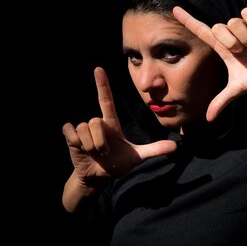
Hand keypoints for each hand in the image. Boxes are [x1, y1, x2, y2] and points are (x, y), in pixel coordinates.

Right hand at [63, 67, 176, 183]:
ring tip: (94, 153)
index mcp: (111, 123)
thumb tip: (175, 146)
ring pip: (84, 129)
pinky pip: (72, 133)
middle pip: (96, 121)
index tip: (99, 69)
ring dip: (91, 146)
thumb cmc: (117, 164)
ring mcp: (83, 128)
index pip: (106, 100)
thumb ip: (154, 150)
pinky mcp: (71, 136)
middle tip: (105, 153)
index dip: (103, 84)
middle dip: (101, 143)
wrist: (99, 177)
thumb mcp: (136, 157)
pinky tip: (80, 149)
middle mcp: (97, 122)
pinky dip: (77, 143)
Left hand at [173, 6, 246, 120]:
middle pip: (217, 28)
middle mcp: (231, 34)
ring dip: (245, 37)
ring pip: (233, 22)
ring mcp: (244, 25)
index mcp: (223, 48)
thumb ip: (221, 101)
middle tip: (243, 52)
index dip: (188, 20)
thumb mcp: (238, 89)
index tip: (175, 9)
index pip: (201, 31)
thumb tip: (208, 119)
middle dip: (229, 42)